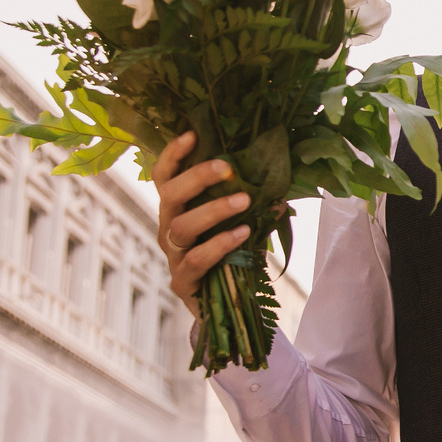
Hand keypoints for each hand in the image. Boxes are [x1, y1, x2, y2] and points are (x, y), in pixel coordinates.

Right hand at [154, 132, 254, 309]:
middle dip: (197, 177)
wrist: (224, 307)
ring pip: (181, 227)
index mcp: (176, 208)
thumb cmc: (230, 255)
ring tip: (244, 201)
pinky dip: (219, 244)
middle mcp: (168, 228)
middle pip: (169, 195)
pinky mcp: (182, 282)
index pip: (164, 176)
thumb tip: (277, 178)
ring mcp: (172, 256)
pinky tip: (242, 234)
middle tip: (227, 167)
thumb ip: (246, 200)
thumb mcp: (237, 222)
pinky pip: (196, 260)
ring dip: (213, 210)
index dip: (173, 154)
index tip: (191, 134)